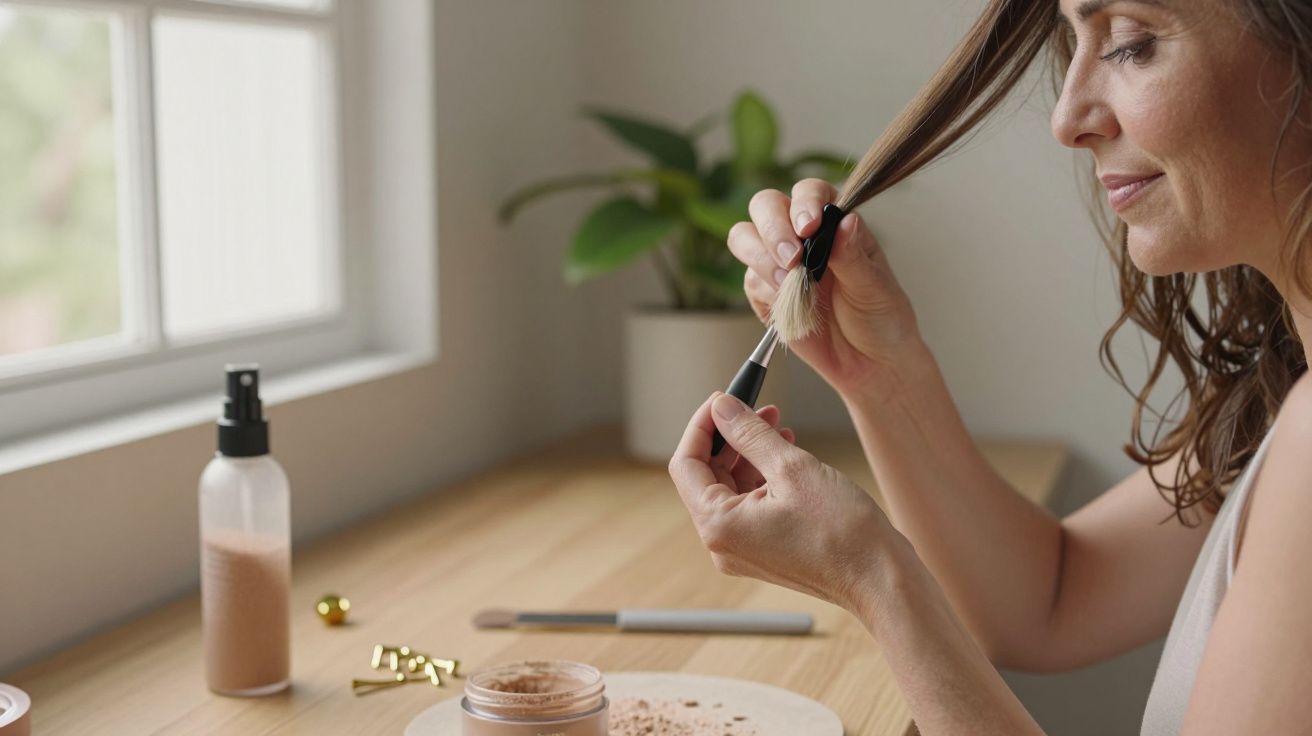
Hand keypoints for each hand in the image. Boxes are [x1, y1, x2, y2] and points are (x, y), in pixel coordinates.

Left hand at [667, 392, 895, 611]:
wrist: (880, 578)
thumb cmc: (842, 531)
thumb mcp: (792, 468)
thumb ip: (750, 433)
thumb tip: (722, 407)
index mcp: (718, 525)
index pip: (686, 464)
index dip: (702, 425)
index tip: (723, 399)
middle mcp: (722, 542)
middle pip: (706, 476)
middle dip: (730, 436)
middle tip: (758, 406)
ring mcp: (742, 549)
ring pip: (731, 488)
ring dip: (749, 453)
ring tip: (778, 424)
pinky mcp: (764, 550)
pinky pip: (750, 505)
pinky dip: (763, 476)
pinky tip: (787, 452)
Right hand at [728, 179, 921, 395]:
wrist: (870, 364)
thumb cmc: (881, 318)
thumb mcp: (875, 287)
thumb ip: (853, 256)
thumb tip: (846, 221)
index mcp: (834, 223)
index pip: (809, 193)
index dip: (804, 203)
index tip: (809, 227)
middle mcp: (802, 236)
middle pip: (766, 206)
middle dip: (773, 228)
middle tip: (792, 259)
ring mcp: (779, 263)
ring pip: (745, 237)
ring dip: (761, 256)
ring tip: (788, 283)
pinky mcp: (765, 293)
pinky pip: (750, 280)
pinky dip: (766, 290)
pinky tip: (790, 304)